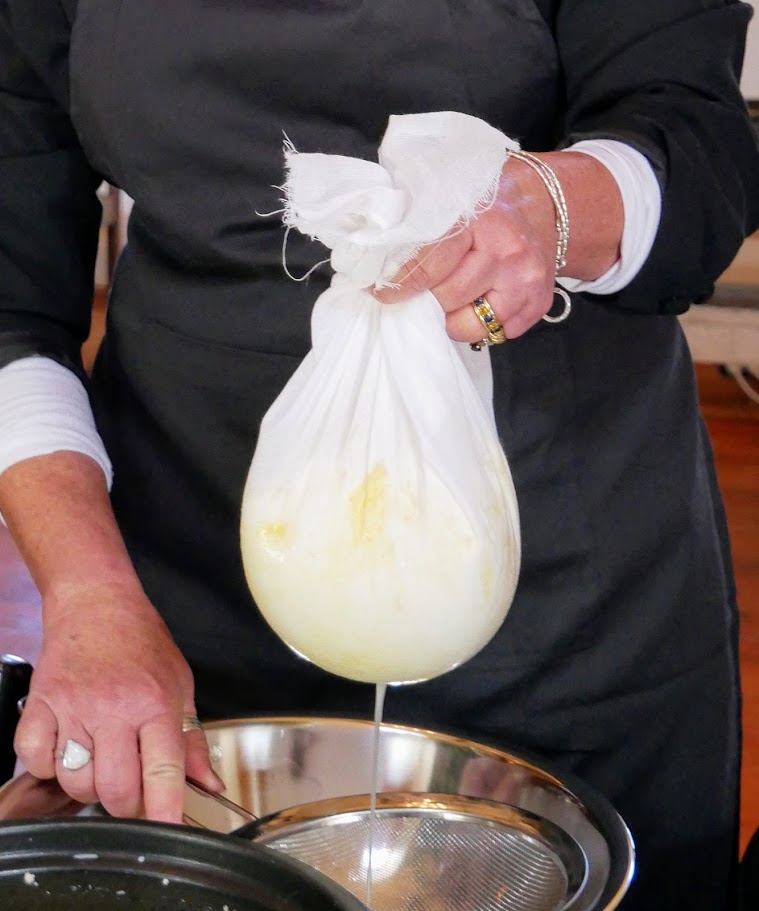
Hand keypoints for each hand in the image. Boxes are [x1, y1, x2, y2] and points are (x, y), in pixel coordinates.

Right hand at [14, 581, 222, 822]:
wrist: (97, 603)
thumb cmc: (142, 644)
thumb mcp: (181, 685)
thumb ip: (193, 740)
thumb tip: (211, 784)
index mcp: (156, 704)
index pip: (163, 771)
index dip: (165, 810)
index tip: (167, 830)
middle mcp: (115, 708)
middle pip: (115, 790)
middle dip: (125, 803)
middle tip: (130, 786)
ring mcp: (74, 707)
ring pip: (76, 782)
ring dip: (88, 786)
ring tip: (100, 760)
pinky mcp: (41, 705)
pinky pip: (37, 762)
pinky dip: (49, 767)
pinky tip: (67, 747)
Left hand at [373, 151, 622, 339]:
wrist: (549, 202)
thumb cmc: (490, 197)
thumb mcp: (453, 192)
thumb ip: (418, 218)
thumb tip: (373, 253)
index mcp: (478, 221)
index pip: (428, 267)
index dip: (399, 285)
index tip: (380, 292)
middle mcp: (506, 253)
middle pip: (446, 299)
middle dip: (427, 299)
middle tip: (420, 290)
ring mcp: (525, 281)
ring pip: (469, 325)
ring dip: (451, 317)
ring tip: (449, 297)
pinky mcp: (538, 304)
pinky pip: (496, 333)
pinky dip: (479, 323)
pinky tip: (479, 298)